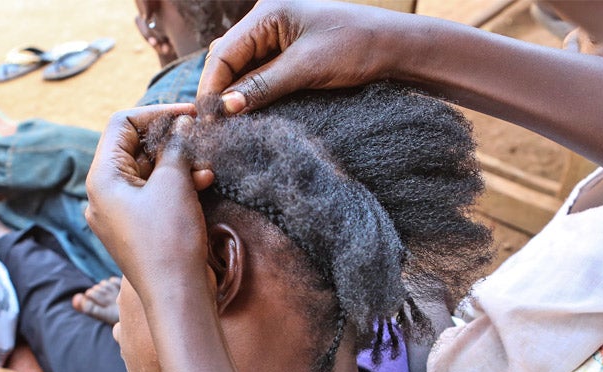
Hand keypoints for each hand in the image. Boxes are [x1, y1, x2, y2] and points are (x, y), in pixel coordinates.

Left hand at [85, 104, 213, 302]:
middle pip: (133, 148)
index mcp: (101, 179)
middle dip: (169, 140)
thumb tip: (182, 124)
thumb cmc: (170, 240)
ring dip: (176, 163)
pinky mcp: (136, 229)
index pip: (122, 125)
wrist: (176, 296)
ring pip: (146, 173)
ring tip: (205, 167)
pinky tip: (201, 183)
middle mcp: (103, 195)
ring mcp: (118, 214)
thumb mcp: (174, 183)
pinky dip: (174, 185)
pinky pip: (152, 196)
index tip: (190, 113)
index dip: (157, 113)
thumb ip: (175, 147)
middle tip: (200, 135)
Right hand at [197, 0, 394, 112]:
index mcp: (267, 13)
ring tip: (230, 126)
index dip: (211, 86)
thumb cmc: (355, 47)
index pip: (223, 52)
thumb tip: (226, 108)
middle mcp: (267, 22)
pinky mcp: (289, 56)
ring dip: (235, 96)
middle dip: (219, 91)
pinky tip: (250, 114)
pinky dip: (253, 94)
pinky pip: (260, 75)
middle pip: (227, 60)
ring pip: (242, 70)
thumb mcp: (305, 68)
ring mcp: (278, 39)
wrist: (394, 49)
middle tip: (215, 127)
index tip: (208, 118)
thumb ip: (263, 86)